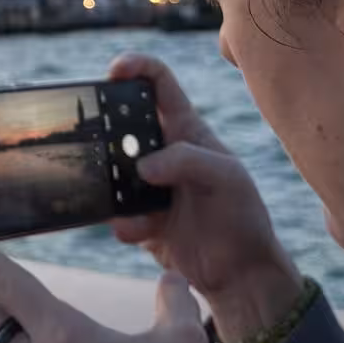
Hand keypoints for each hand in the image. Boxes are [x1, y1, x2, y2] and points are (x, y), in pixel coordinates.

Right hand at [108, 54, 302, 342]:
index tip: (113, 70)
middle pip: (122, 123)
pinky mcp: (139, 217)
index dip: (136, 66)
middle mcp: (163, 152)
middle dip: (106, 129)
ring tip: (121, 196)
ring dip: (110, 182)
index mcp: (187, 130)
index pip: (158, 83)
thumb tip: (143, 166)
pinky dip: (122, 221)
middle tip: (100, 142)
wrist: (240, 276)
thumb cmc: (243, 217)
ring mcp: (148, 185)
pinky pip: (115, 211)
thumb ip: (187, 161)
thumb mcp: (227, 178)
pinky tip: (139, 231)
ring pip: (112, 169)